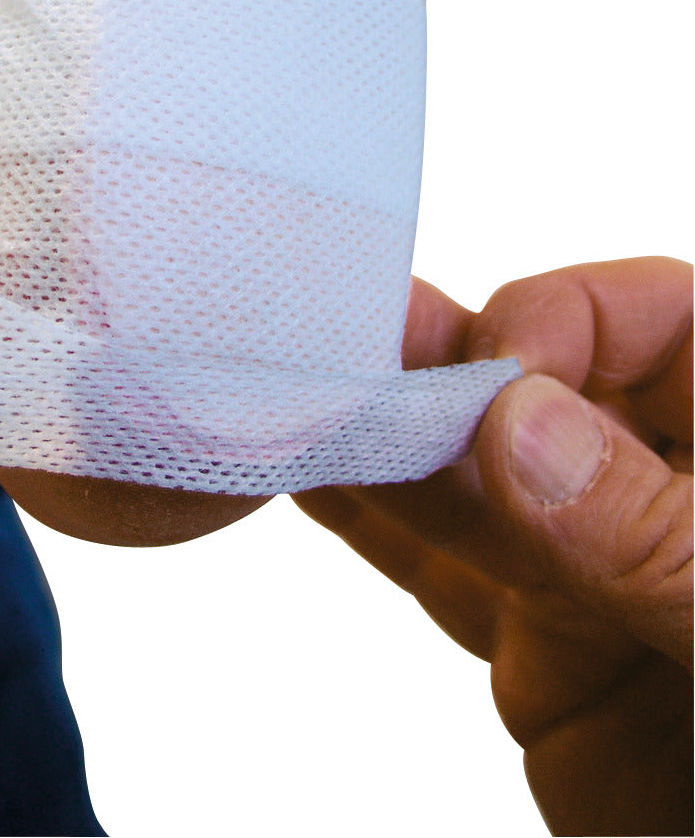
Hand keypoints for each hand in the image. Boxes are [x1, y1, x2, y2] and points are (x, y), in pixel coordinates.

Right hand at [295, 259, 691, 836]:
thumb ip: (649, 531)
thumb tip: (519, 421)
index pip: (655, 321)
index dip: (564, 319)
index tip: (495, 376)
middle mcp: (662, 487)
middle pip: (541, 385)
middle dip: (443, 361)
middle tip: (348, 343)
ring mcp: (596, 566)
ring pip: (476, 476)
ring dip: (389, 435)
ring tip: (304, 393)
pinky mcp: (541, 645)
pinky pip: (445, 569)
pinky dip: (374, 523)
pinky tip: (313, 477)